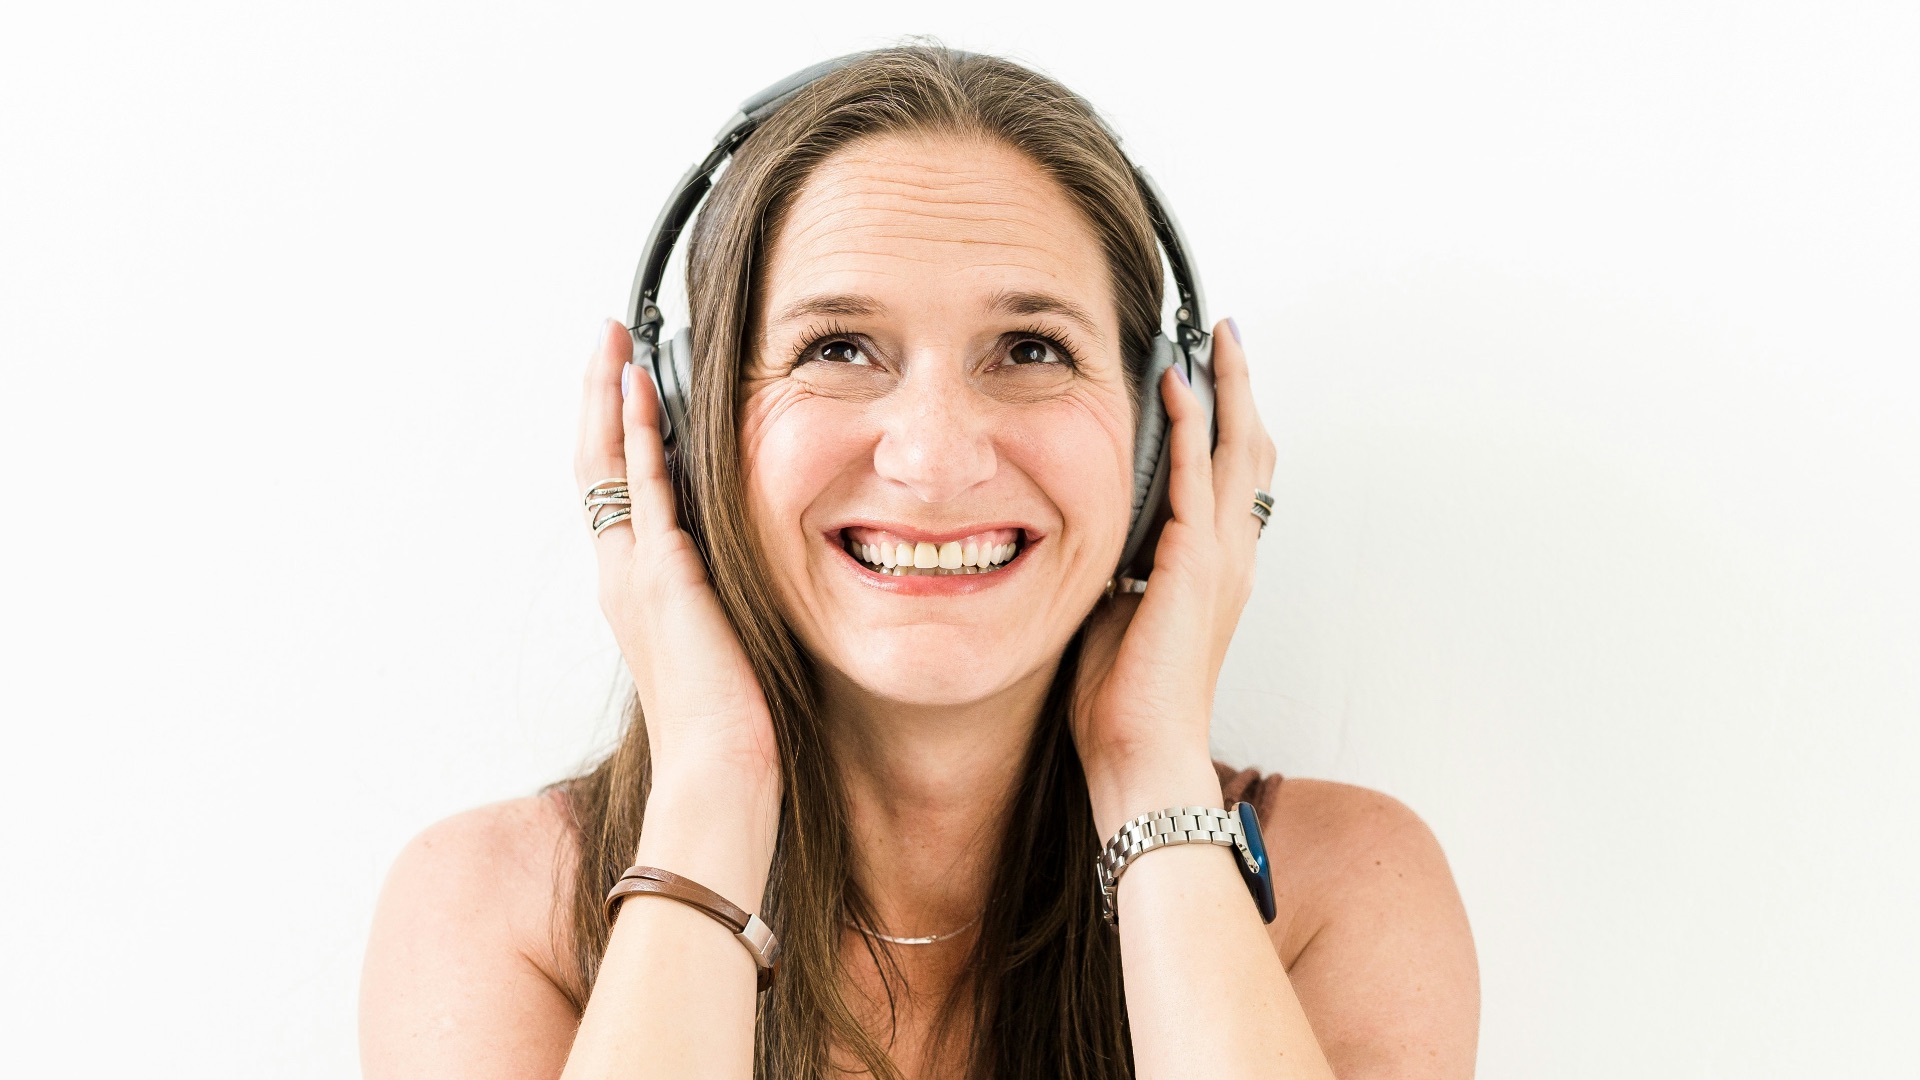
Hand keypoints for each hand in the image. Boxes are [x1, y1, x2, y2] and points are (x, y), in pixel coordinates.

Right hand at [575, 320, 779, 793]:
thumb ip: (716, 596)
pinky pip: (645, 489)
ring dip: (608, 397)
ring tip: (611, 342)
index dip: (612, 432)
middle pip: (593, 463)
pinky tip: (641, 390)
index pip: (614, 491)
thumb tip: (740, 569)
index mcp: (634, 589)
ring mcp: (634, 573)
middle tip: (605, 338)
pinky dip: (639, 435)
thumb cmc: (727, 722)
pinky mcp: (663, 576)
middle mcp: (620, 574)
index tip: (621, 380)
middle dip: (597, 396)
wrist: (718, 767)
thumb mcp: (722, 639)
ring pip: (607, 464)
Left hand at [1072, 319, 1276, 832]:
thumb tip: (1084, 539)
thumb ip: (1115, 571)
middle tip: (1226, 335)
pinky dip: (1192, 426)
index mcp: (1216, 571)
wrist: (1142, 756)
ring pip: (1237, 451)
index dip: (1228, 423)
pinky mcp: (1196, 564)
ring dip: (1227, 389)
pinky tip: (1179, 385)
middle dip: (1241, 388)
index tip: (1212, 374)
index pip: (1230, 478)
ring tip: (1216, 339)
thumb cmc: (1125, 704)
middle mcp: (1231, 557)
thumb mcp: (1115, 616)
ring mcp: (1221, 559)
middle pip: (1251, 451)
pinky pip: (1197, 477)